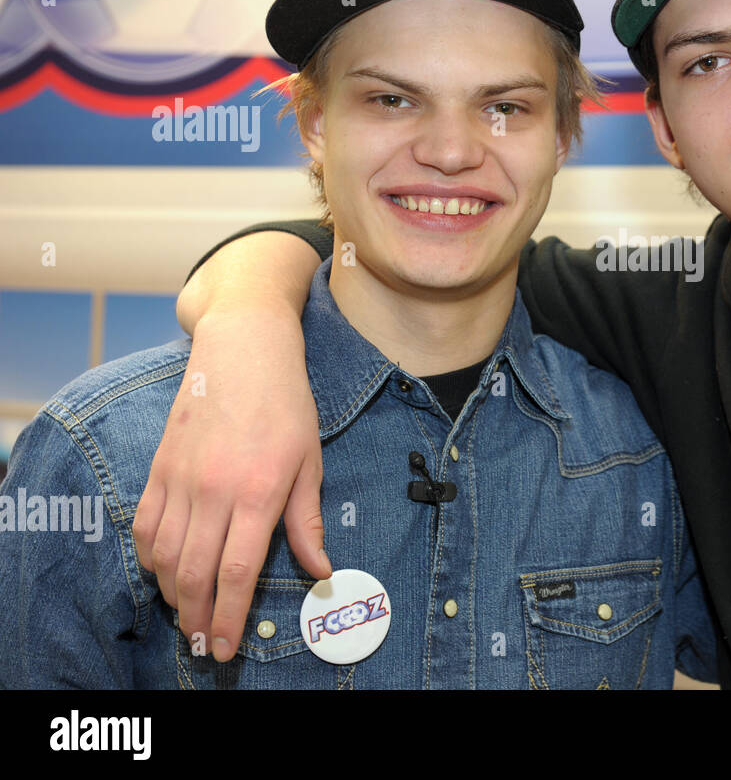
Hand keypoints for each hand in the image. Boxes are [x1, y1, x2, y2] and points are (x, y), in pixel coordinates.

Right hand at [133, 303, 328, 661]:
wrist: (244, 350)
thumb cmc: (286, 404)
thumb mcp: (310, 461)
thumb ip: (307, 521)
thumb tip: (320, 570)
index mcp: (258, 492)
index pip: (236, 571)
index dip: (230, 616)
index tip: (226, 646)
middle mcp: (214, 490)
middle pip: (194, 573)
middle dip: (197, 618)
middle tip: (203, 645)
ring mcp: (180, 479)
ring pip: (163, 555)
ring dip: (172, 593)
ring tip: (187, 615)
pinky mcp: (159, 467)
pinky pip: (144, 525)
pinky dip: (149, 557)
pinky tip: (163, 572)